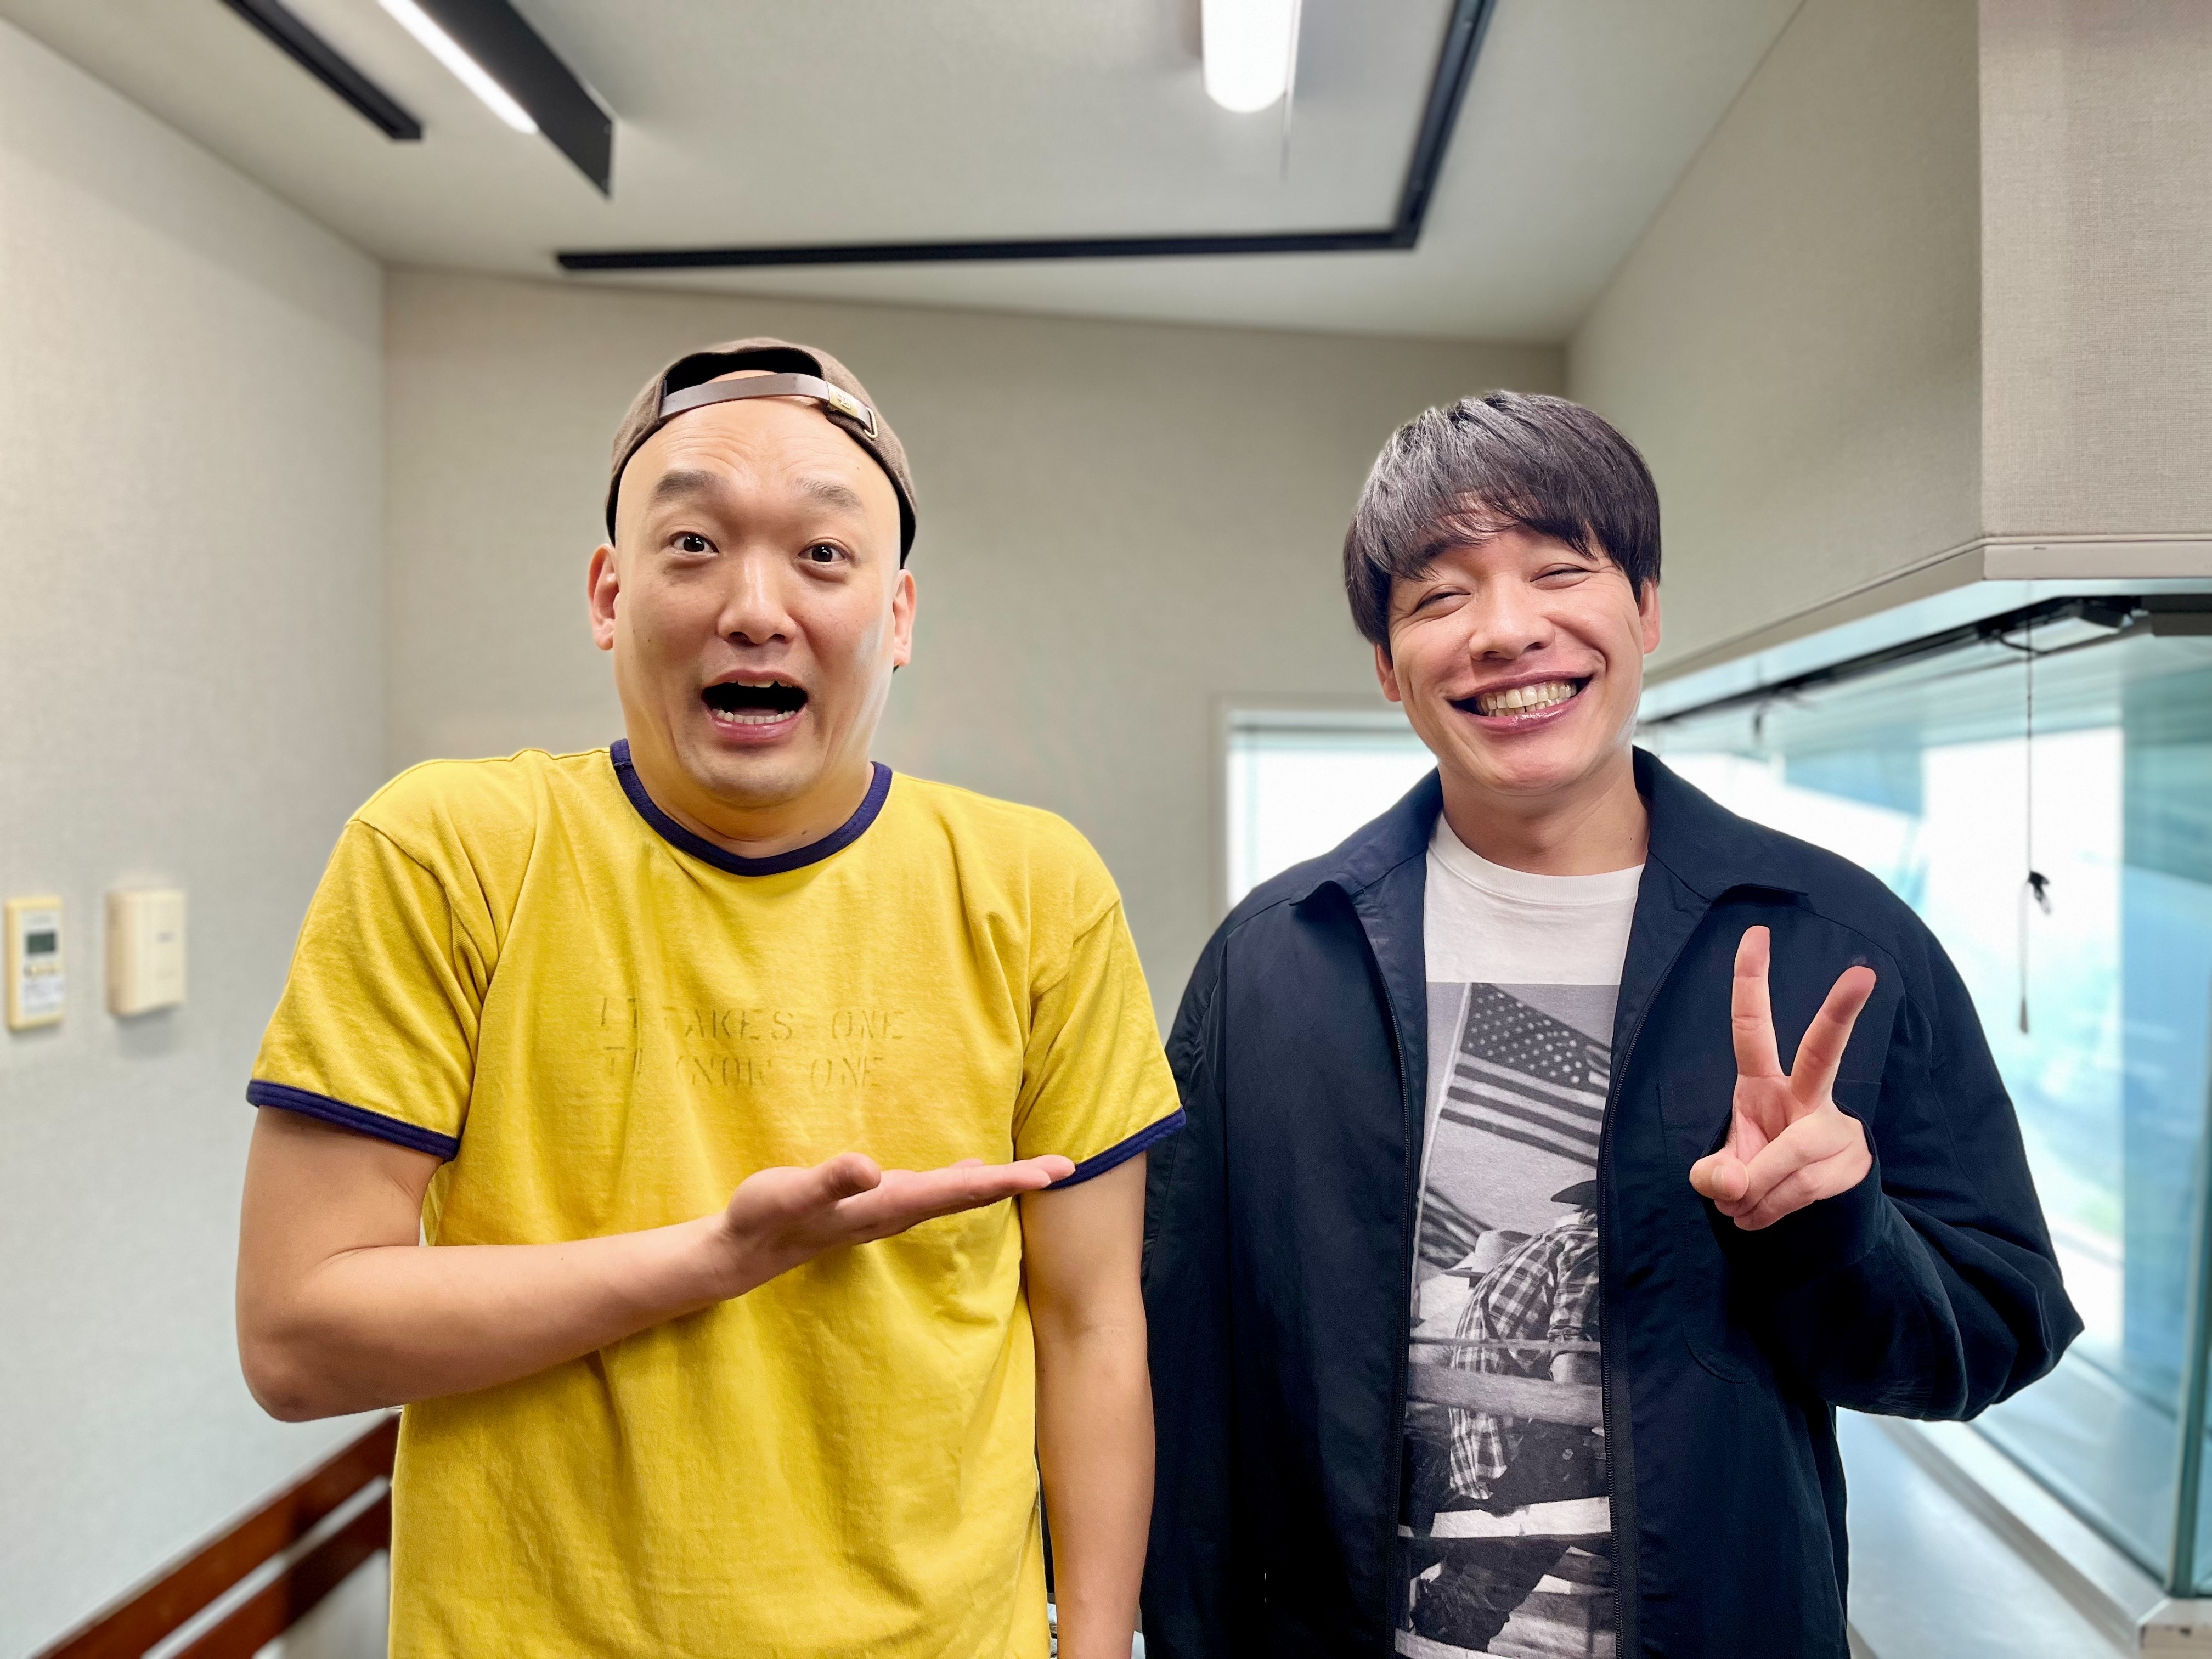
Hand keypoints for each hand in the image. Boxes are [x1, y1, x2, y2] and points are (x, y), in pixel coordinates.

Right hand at [711, 1151, 1075, 1292]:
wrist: (744, 1251)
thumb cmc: (765, 1217)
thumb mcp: (791, 1193)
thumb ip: (830, 1181)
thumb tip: (869, 1168)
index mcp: (887, 1205)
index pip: (958, 1192)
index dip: (1006, 1180)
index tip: (1051, 1174)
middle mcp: (897, 1210)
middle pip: (970, 1195)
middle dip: (1018, 1180)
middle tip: (1068, 1167)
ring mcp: (888, 1210)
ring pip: (955, 1194)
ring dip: (996, 1182)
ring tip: (1036, 1170)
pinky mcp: (876, 1204)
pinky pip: (934, 1191)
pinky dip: (961, 1180)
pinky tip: (972, 1170)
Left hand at [1688, 925, 1875, 1230]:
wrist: (1804, 1213)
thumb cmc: (1755, 1171)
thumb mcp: (1721, 1169)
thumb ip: (1715, 1174)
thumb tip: (1732, 1185)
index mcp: (1763, 1082)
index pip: (1753, 1026)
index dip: (1751, 981)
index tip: (1756, 933)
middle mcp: (1806, 1095)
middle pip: (1823, 1052)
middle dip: (1840, 1013)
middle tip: (1864, 974)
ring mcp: (1835, 1127)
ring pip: (1792, 1154)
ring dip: (1755, 1192)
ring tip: (1739, 1208)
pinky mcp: (1855, 1162)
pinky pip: (1802, 1190)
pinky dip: (1770, 1210)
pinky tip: (1761, 1215)